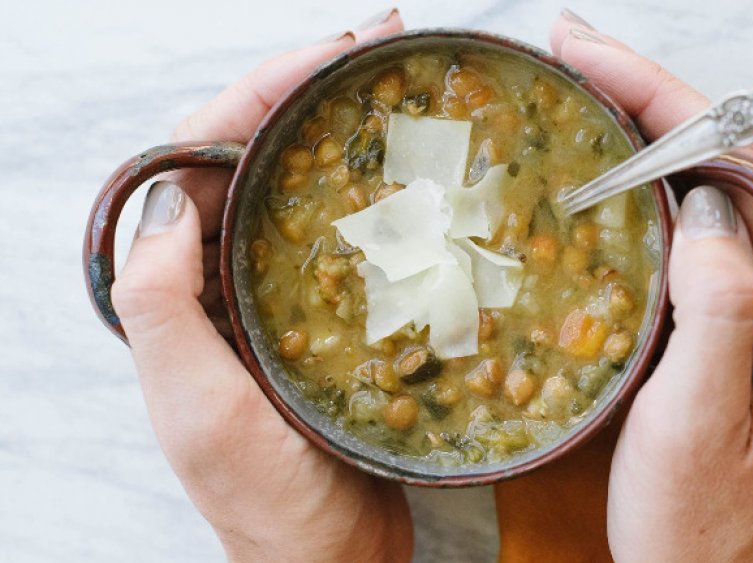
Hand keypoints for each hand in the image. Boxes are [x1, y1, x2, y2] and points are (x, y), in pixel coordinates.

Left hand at [111, 10, 411, 561]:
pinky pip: (341, 234)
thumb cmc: (261, 496)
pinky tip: (405, 170)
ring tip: (387, 86)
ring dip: (336, 130)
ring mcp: (277, 293)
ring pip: (298, 186)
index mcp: (178, 288)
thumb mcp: (196, 404)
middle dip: (304, 91)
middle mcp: (222, 278)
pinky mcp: (326, 314)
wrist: (324, 557)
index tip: (323, 55)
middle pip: (252, 155)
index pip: (202, 158)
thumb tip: (168, 196)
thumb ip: (160, 303)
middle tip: (373, 47)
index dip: (256, 95)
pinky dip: (369, 192)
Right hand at [551, 12, 752, 561]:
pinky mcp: (731, 331)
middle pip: (720, 163)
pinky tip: (598, 183)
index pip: (735, 162)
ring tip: (575, 99)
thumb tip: (705, 203)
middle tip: (567, 59)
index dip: (659, 98)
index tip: (586, 56)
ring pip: (701, 195)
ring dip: (639, 138)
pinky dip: (639, 196)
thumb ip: (719, 308)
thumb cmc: (707, 531)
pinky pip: (688, 239)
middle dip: (643, 100)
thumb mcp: (702, 423)